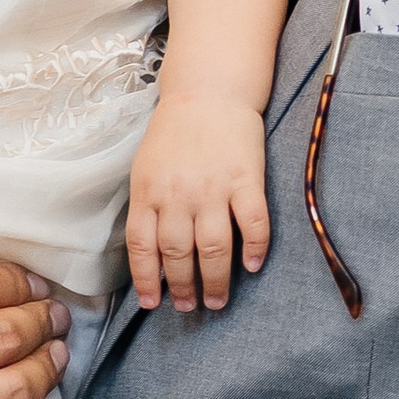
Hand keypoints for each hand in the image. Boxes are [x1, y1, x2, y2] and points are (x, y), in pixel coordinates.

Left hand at [126, 93, 268, 314]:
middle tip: (191, 307)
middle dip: (183, 287)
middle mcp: (179, 194)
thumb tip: (152, 254)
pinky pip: (253, 222)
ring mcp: (213, 187)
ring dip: (215, 280)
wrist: (208, 91)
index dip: (147, 280)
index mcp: (149, 191)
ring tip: (217, 300)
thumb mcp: (146, 168)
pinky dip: (254, 248)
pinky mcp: (246, 178)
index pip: (143, 247)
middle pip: (178, 253)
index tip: (154, 304)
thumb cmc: (174, 132)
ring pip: (214, 247)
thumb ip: (148, 207)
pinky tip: (253, 266)